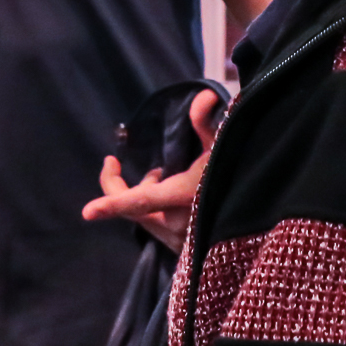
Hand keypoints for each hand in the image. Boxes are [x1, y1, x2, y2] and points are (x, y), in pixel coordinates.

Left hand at [81, 89, 223, 252]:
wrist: (257, 223)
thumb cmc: (238, 177)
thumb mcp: (223, 148)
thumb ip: (206, 123)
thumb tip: (202, 97)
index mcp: (182, 198)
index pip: (140, 202)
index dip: (112, 204)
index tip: (87, 212)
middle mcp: (176, 224)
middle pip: (130, 207)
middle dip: (122, 185)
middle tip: (114, 162)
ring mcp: (176, 241)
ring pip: (142, 215)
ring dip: (143, 193)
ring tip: (158, 174)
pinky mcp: (178, 249)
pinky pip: (153, 224)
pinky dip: (154, 207)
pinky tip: (171, 193)